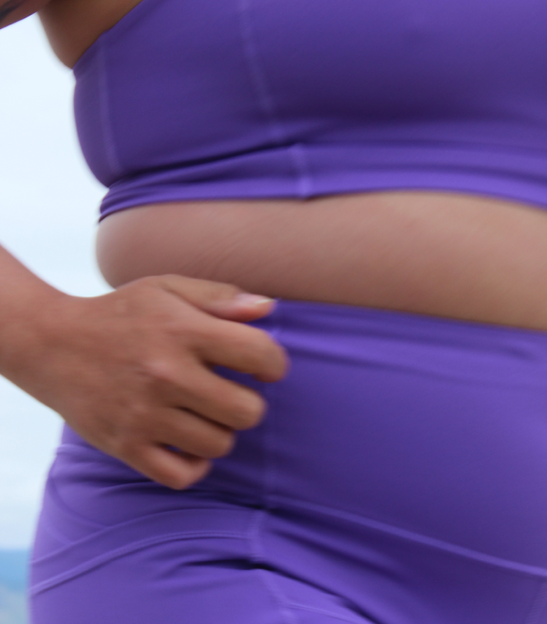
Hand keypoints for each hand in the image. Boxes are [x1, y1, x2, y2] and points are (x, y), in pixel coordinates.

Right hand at [4, 275, 287, 489]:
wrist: (52, 344)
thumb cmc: (123, 313)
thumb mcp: (169, 288)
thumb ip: (221, 297)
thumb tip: (269, 308)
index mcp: (184, 331)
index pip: (259, 355)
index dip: (275, 363)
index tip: (265, 366)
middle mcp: (167, 375)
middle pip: (247, 411)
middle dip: (250, 402)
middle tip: (234, 392)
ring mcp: (145, 415)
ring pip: (219, 444)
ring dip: (222, 431)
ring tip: (207, 413)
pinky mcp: (125, 446)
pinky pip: (181, 476)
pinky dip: (194, 465)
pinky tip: (190, 443)